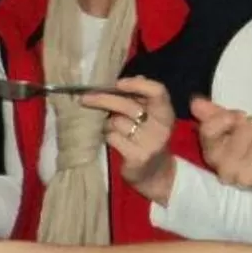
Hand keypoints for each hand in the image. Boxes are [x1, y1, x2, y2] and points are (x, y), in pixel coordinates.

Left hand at [82, 77, 176, 201]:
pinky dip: (107, 136)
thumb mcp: (151, 118)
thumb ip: (143, 99)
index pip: (157, 91)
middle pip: (128, 105)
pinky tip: (111, 139)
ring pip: (116, 122)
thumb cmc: (148, 139)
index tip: (117, 84)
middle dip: (103, 99)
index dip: (136, 84)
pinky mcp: (137, 156)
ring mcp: (150, 143)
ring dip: (107, 123)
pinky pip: (112, 137)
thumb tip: (135, 77)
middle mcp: (161, 127)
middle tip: (85, 98)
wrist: (156, 174)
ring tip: (109, 127)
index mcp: (166, 112)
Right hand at [193, 96, 251, 196]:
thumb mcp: (230, 127)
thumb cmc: (247, 146)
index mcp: (212, 153)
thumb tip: (195, 102)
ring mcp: (248, 176)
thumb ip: (213, 113)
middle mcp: (226, 168)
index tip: (241, 114)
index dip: (224, 118)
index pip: (209, 130)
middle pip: (244, 132)